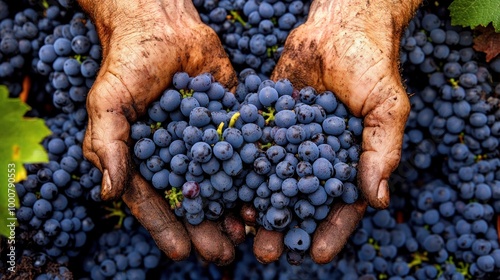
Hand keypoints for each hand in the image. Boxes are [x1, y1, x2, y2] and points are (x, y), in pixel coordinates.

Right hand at [78, 0, 240, 264]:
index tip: (180, 252)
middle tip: (222, 254)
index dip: (165, 227)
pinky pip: (243, 152)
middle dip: (206, 228)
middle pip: (193, 198)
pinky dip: (254, 173)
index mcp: (145, 158)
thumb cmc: (127, 63)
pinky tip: (266, 193)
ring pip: (222, 182)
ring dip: (233, 209)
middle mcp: (178, 155)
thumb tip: (108, 194)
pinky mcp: (231, 122)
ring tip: (246, 234)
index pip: (154, 200)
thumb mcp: (108, 103)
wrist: (163, 24)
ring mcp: (207, 140)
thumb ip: (108, 146)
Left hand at [254, 0, 421, 263]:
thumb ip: (382, 151)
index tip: (318, 254)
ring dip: (255, 205)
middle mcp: (314, 156)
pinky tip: (223, 186)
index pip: (341, 205)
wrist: (338, 26)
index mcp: (347, 161)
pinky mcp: (264, 120)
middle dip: (283, 226)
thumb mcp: (387, 108)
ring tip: (240, 228)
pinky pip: (250, 148)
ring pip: (269, 179)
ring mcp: (286, 140)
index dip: (331, 231)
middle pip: (298, 200)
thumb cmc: (371, 65)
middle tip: (267, 251)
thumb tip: (377, 200)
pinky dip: (238, 168)